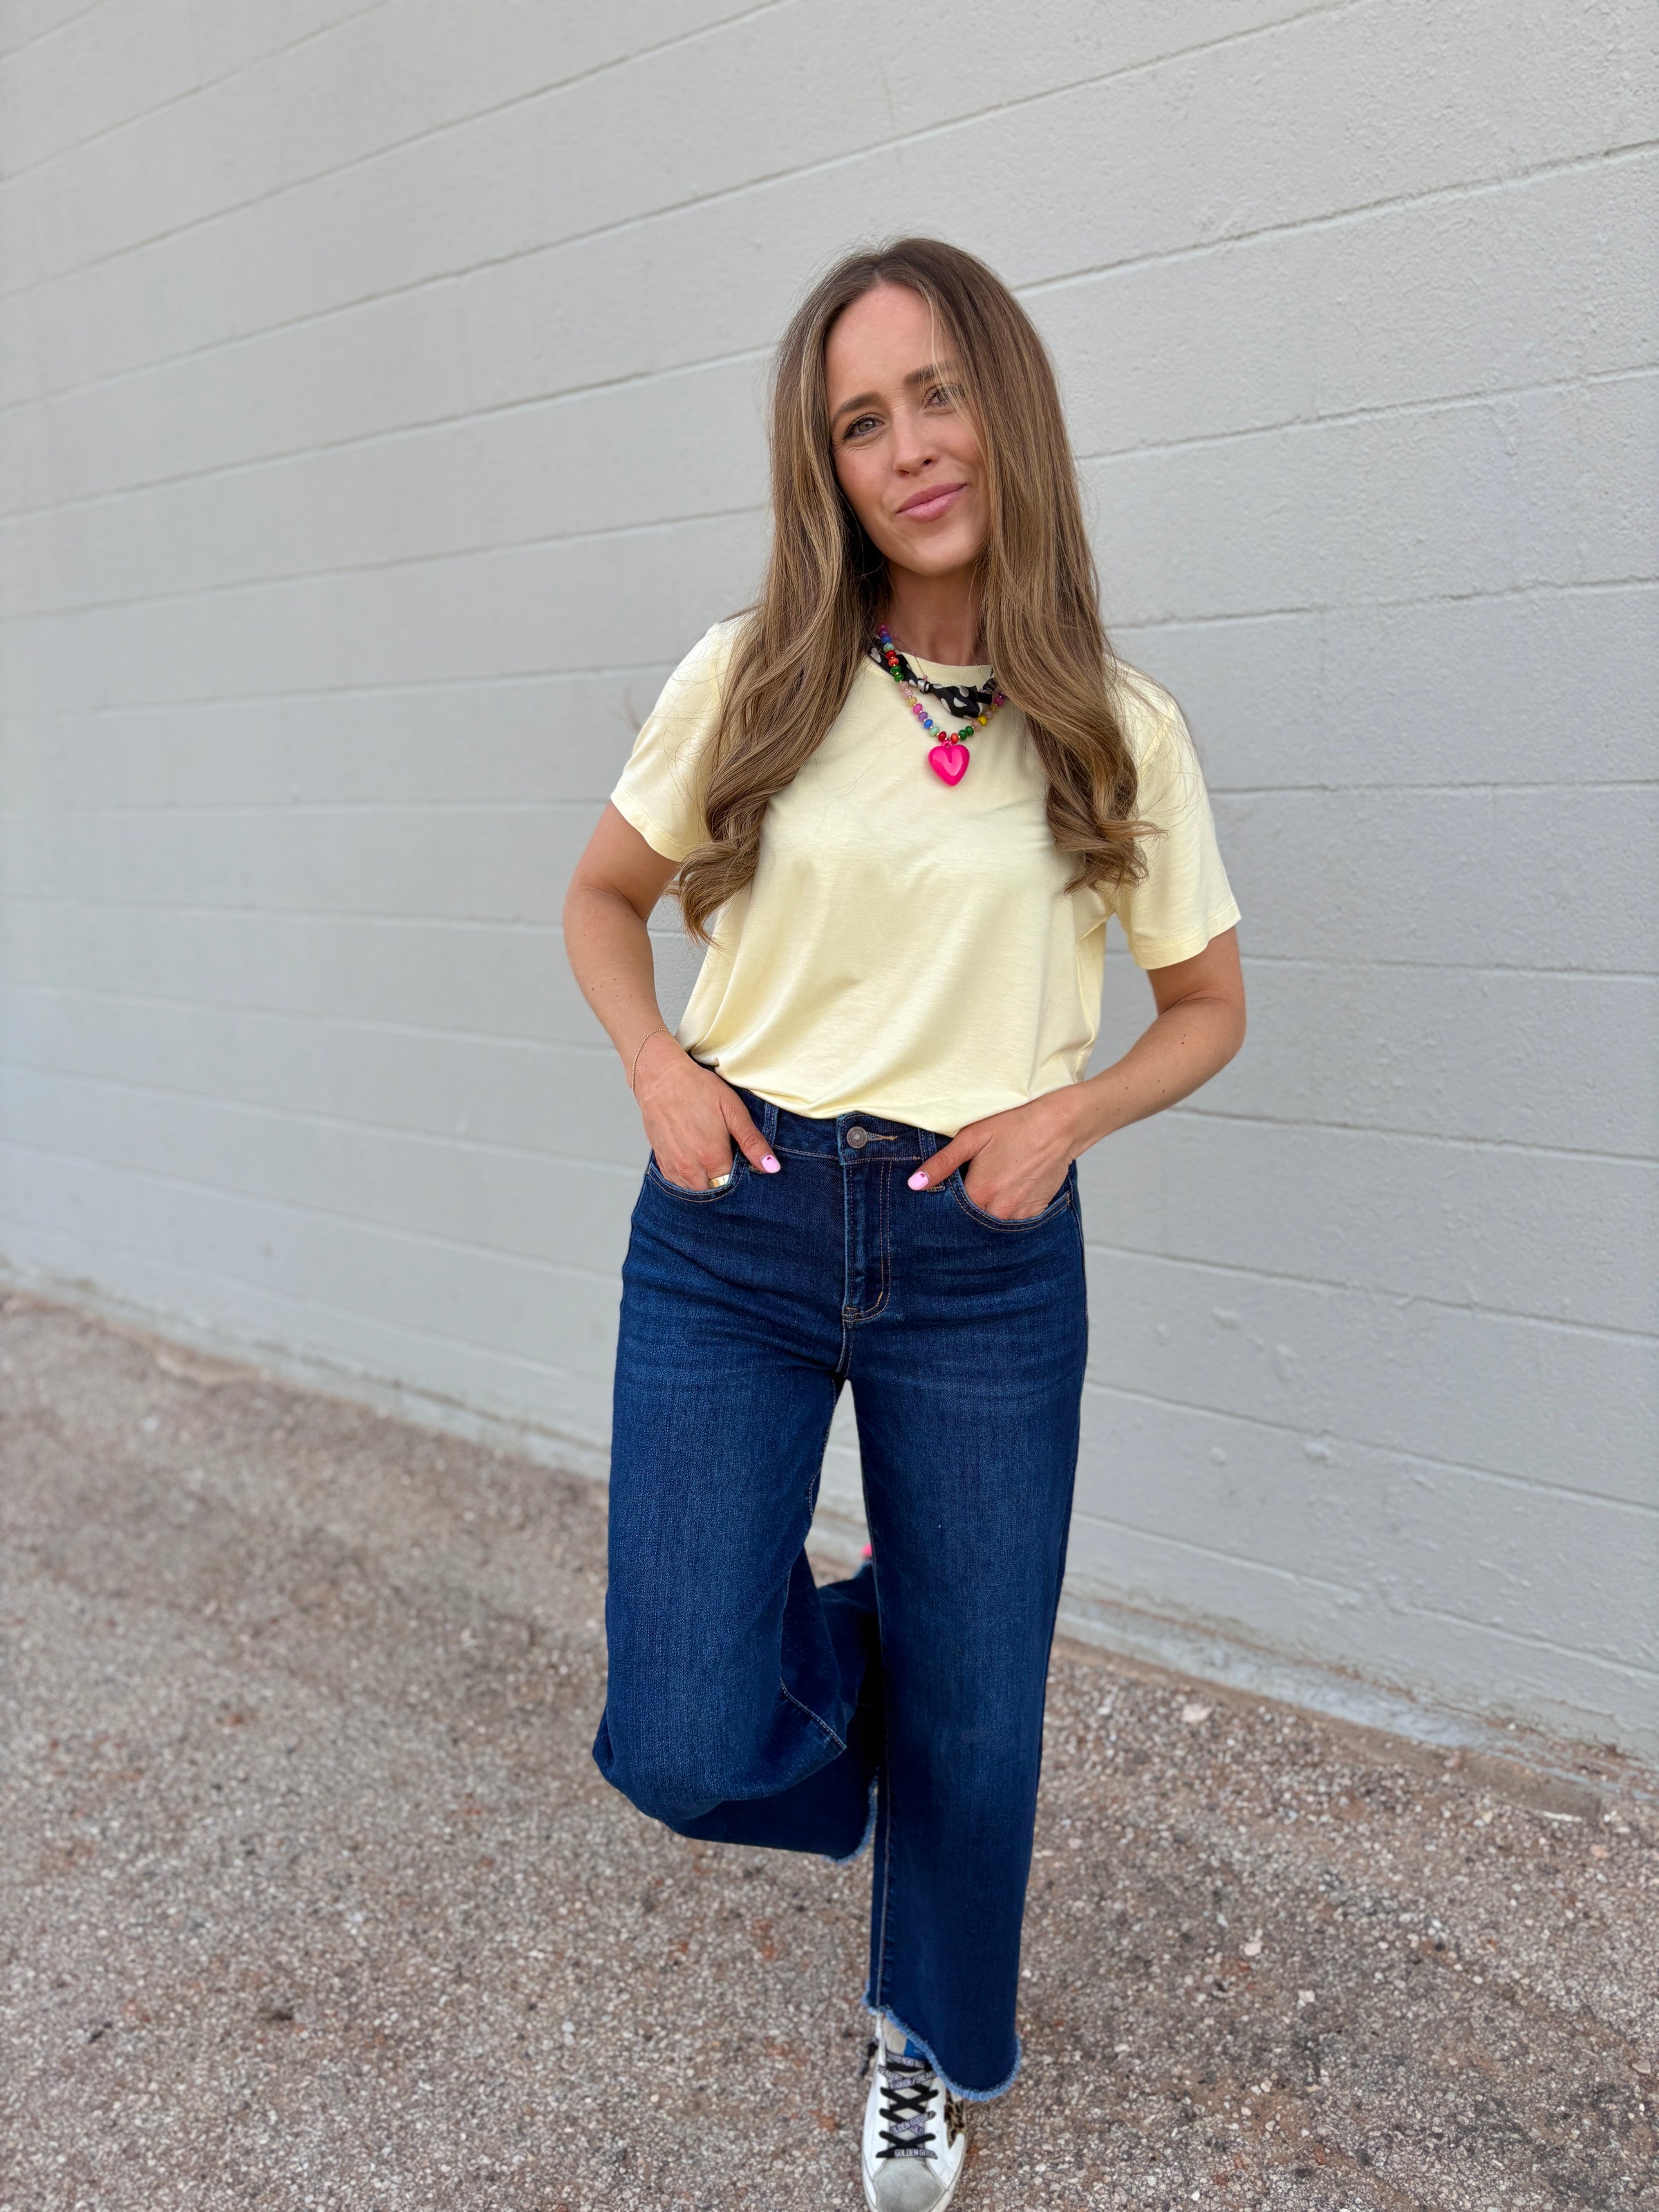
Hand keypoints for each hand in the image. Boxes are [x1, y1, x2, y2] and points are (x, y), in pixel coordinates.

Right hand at [632, 1033, 779, 1189]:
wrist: (660, 1078)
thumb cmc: (698, 1089)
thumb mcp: (732, 1110)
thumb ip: (752, 1142)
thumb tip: (772, 1168)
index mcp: (712, 1158)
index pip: (733, 1185)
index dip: (741, 1176)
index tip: (743, 1161)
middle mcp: (691, 1169)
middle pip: (715, 1191)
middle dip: (724, 1181)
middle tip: (728, 1157)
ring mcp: (673, 1168)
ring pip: (696, 1190)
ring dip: (707, 1181)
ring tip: (711, 1157)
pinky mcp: (662, 1163)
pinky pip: (679, 1184)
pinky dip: (690, 1177)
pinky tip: (696, 1159)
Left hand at [906, 1089, 1082, 1218]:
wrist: (1059, 1125)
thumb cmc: (1014, 1125)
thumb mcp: (972, 1137)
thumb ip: (942, 1163)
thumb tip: (914, 1185)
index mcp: (978, 1193)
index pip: (951, 1210)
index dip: (948, 1200)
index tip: (951, 1189)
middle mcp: (998, 1210)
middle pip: (972, 1218)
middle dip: (968, 1206)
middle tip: (976, 1181)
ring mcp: (1019, 1214)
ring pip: (993, 1220)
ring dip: (988, 1208)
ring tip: (994, 1183)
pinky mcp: (1035, 1212)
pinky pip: (1014, 1220)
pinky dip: (1008, 1209)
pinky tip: (1010, 1188)